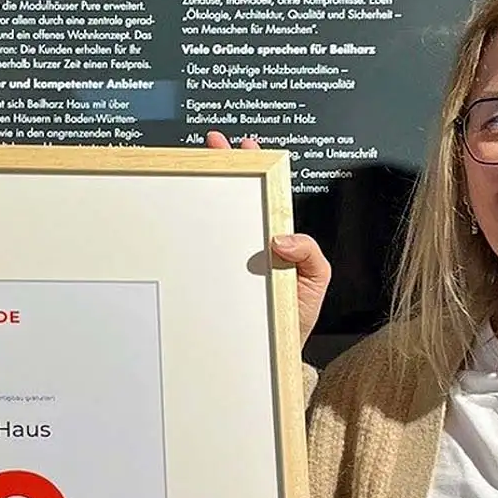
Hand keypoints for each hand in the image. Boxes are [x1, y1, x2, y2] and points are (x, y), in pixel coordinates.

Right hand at [203, 133, 331, 341]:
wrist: (277, 354)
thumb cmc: (295, 319)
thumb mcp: (317, 280)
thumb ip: (309, 254)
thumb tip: (280, 236)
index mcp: (276, 240)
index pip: (265, 195)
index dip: (255, 169)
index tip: (244, 146)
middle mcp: (250, 245)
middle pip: (235, 198)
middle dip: (223, 168)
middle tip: (212, 144)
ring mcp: (228, 259)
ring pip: (214, 219)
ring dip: (204, 193)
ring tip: (196, 166)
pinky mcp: (210, 276)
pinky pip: (200, 251)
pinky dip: (189, 234)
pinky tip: (180, 217)